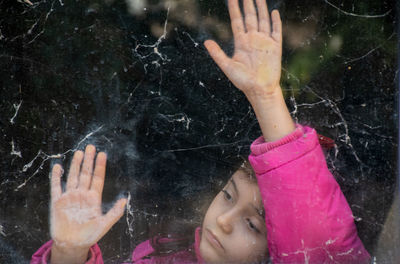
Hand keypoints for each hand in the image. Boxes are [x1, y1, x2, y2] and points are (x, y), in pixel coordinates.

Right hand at [50, 145, 126, 262]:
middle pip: (86, 174)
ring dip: (76, 165)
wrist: (72, 245)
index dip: (100, 166)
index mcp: (94, 198)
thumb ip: (115, 212)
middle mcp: (82, 194)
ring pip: (73, 177)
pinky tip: (58, 166)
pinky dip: (56, 177)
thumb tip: (125, 200)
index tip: (103, 154)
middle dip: (88, 161)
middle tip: (91, 147)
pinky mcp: (57, 202)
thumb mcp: (105, 224)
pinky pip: (56, 187)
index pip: (97, 178)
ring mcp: (70, 197)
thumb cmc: (90, 235)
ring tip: (79, 152)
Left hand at [204, 0, 281, 98]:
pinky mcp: (275, 47)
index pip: (237, 21)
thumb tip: (206, 42)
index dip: (234, 9)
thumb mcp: (227, 66)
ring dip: (261, 8)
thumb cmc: (243, 81)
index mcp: (241, 42)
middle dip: (248, 3)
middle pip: (250, 17)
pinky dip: (275, 21)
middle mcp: (253, 39)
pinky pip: (276, 31)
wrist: (259, 90)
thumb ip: (217, 54)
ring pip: (263, 20)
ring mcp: (265, 42)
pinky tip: (273, 12)